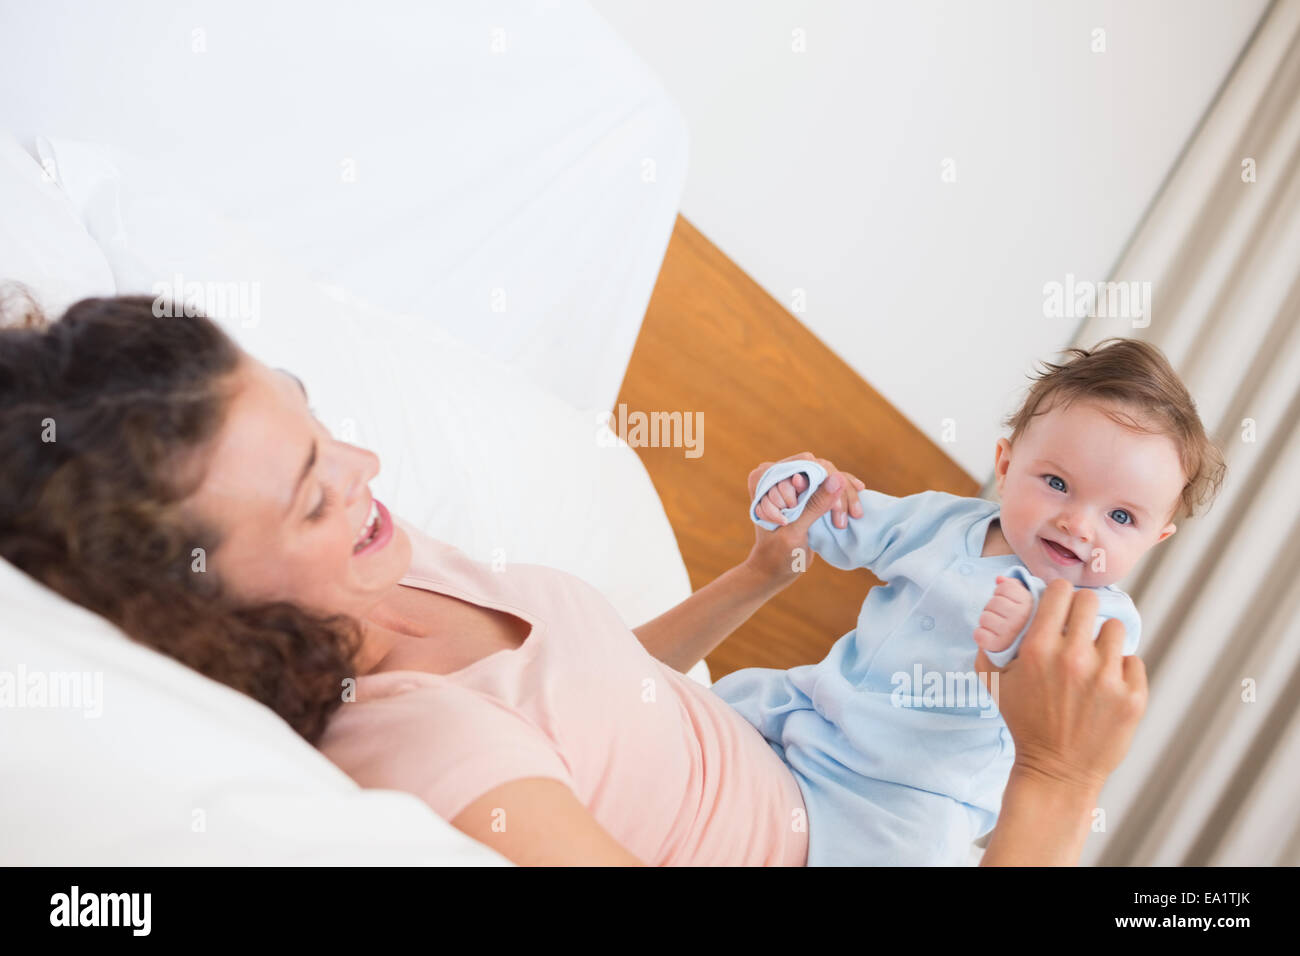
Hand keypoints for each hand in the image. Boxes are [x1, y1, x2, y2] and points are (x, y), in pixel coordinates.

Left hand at [744, 452, 865, 587]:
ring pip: (826, 474)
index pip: (802, 464)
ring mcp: (792, 483)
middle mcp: (777, 476)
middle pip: (817, 467)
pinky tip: (860, 490)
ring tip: (855, 514)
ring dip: (843, 492)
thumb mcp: (796, 530)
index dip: (821, 482)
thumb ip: (814, 504)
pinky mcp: (805, 492)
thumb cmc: (777, 554)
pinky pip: (828, 482)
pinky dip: (843, 489)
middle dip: (835, 489)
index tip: (833, 509)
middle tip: (843, 517)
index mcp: (764, 479)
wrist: (775, 569)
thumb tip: (838, 478)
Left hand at [973, 575, 1033, 652]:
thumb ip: (1015, 586)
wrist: (1034, 652)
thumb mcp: (1029, 600)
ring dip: (989, 622)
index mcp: (1030, 604)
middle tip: (1005, 618)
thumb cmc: (1029, 622)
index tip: (1013, 604)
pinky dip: (982, 636)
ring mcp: (1010, 632)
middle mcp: (1022, 617)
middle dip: (995, 608)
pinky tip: (994, 639)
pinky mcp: (998, 646)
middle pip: (992, 602)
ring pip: (984, 618)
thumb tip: (999, 579)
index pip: (1004, 587)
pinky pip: (979, 635)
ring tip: (1001, 629)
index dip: (1004, 594)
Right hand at [975, 578, 1146, 796]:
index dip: (1060, 593)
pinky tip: (1107, 684)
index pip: (1060, 592)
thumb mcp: (995, 683)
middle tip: (1078, 625)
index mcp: (1038, 649)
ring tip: (1094, 658)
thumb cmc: (1024, 724)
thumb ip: (989, 645)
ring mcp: (1107, 678)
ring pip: (1115, 629)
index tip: (1061, 602)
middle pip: (1090, 602)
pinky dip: (1122, 669)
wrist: (1057, 771)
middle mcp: (1074, 658)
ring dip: (1104, 640)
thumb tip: (993, 613)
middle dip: (1082, 610)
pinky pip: (1133, 661)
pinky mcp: (1132, 696)